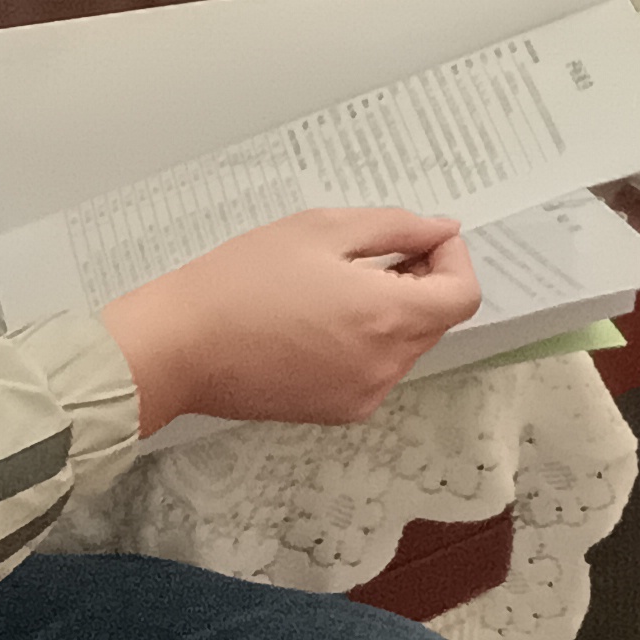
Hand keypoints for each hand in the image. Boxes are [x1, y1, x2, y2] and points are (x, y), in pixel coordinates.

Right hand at [103, 207, 480, 431]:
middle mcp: (384, 366)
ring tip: (335, 286)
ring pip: (408, 346)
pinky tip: (318, 321)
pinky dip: (366, 342)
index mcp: (388, 317)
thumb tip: (442, 231)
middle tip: (371, 255)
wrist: (176, 348)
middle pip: (437, 319)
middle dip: (421, 282)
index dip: (452, 259)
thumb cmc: (240, 281)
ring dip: (392, 312)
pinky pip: (375, 370)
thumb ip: (396, 227)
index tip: (418, 240)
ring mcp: (361, 395)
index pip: (464, 294)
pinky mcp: (335, 412)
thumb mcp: (322, 229)